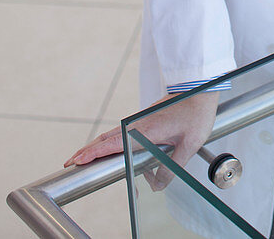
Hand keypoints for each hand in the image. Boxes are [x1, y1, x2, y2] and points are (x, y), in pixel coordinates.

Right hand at [63, 90, 218, 190]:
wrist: (203, 87)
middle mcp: (139, 124)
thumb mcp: (189, 145)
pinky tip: (109, 148)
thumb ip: (172, 167)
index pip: (113, 143)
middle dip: (87, 150)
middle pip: (106, 138)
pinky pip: (122, 131)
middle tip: (70, 162)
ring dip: (97, 145)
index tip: (78, 160)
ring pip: (113, 134)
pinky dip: (109, 140)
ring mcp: (141, 120)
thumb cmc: (197, 113)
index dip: (94, 153)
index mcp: (147, 130)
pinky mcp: (146, 119)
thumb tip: (157, 185)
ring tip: (83, 157)